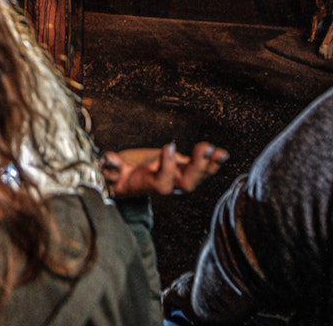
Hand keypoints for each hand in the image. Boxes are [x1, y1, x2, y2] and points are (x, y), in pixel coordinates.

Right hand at [100, 142, 228, 197]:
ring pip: (198, 176)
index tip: (168, 146)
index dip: (167, 167)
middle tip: (204, 148)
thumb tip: (110, 159)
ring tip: (219, 151)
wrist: (129, 181)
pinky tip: (222, 153)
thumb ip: (111, 168)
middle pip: (187, 183)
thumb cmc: (121, 176)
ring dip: (210, 164)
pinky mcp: (184, 168)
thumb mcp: (112, 172)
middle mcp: (168, 184)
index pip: (163, 182)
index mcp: (149, 185)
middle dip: (198, 167)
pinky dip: (213, 161)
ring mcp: (178, 177)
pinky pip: (202, 168)